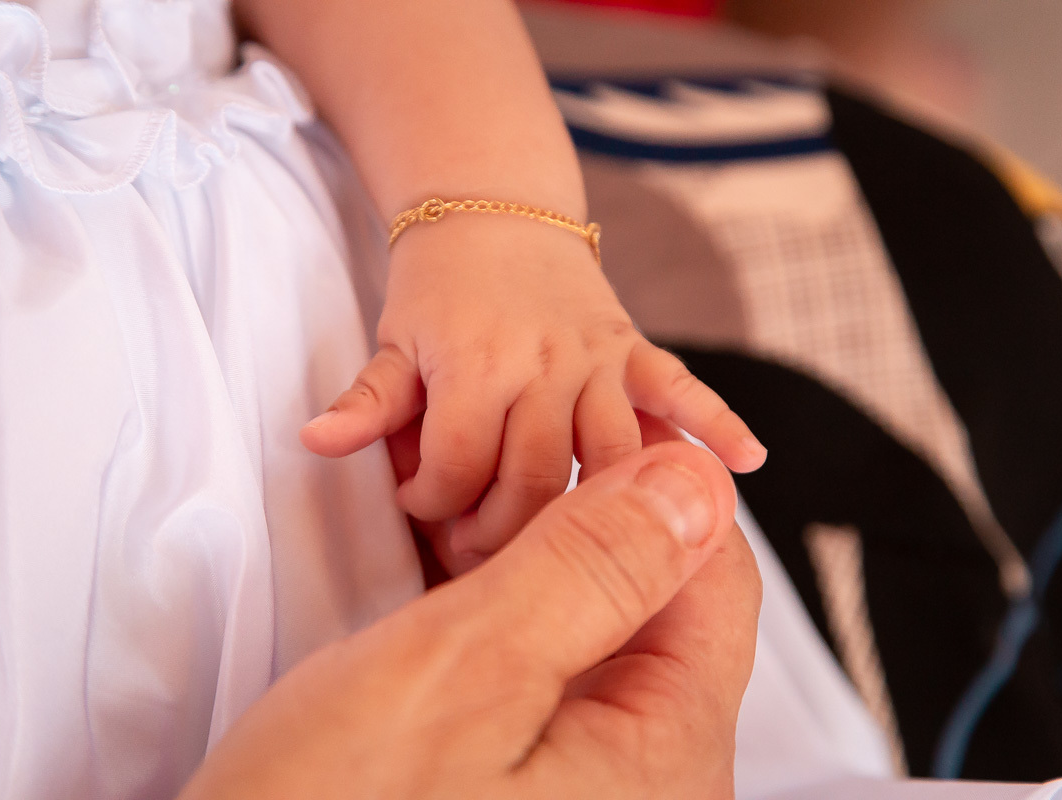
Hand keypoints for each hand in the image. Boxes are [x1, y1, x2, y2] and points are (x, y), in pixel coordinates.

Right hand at [177, 438, 760, 799]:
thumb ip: (594, 572)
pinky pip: (537, 678)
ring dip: (525, 569)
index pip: (712, 578)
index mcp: (665, 764)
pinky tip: (438, 591)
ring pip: (588, 635)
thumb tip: (695, 483)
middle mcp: (644, 786)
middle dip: (577, 527)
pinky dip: (496, 621)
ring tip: (450, 527)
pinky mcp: (522, 791)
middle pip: (652, 607)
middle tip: (488, 479)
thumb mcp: (462, 674)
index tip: (578, 422)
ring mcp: (583, 792)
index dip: (653, 483)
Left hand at [301, 215, 764, 570]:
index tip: (423, 510)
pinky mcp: (632, 348)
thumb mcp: (392, 341)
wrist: (493, 211)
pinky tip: (748, 463)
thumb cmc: (436, 289)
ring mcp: (596, 356)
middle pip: (540, 477)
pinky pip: (682, 387)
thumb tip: (313, 444)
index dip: (436, 504)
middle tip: (481, 551)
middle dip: (506, 530)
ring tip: (583, 556)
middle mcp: (544, 363)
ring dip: (603, 511)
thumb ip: (367, 402)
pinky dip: (718, 422)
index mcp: (476, 364)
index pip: (462, 465)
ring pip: (615, 453)